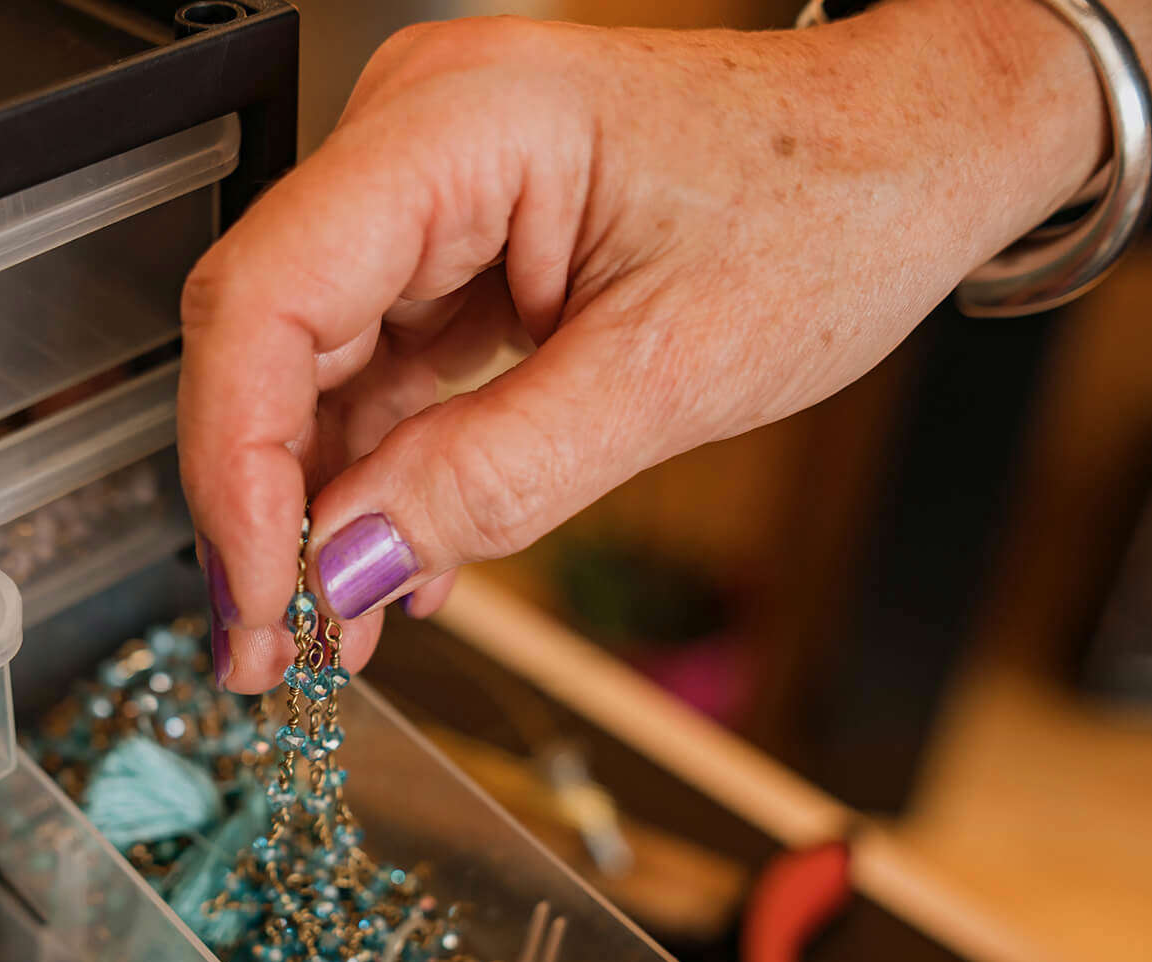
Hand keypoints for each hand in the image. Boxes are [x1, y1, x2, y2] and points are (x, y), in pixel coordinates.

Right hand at [178, 0, 1105, 692]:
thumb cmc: (837, 202)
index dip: (236, 465)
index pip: (266, 299)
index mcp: (457, 126)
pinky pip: (375, 366)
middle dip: (265, 505)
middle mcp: (412, 140)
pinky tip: (399, 560)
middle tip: (274, 645)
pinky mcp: (448, 239)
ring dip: (320, 506)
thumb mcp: (672, 371)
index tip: (259, 598)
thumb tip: (349, 569)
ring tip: (344, 627)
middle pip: (265, 336)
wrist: (914, 148)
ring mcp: (423, 189)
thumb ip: (496, 477)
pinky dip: (381, 471)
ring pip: (308, 366)